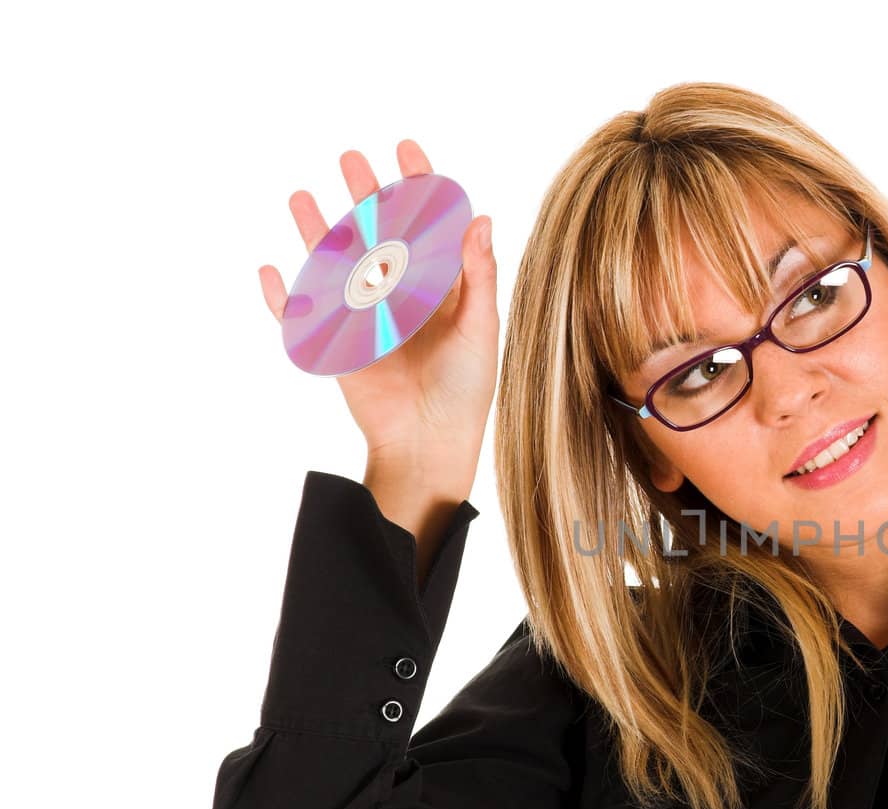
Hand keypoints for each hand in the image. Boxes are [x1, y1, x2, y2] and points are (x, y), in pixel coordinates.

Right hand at [259, 139, 498, 486]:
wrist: (431, 444)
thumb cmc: (466, 391)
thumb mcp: (479, 328)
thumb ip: (478, 275)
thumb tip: (481, 217)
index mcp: (442, 289)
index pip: (428, 227)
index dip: (418, 188)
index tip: (406, 149)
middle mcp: (403, 297)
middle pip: (378, 236)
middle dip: (365, 196)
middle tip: (352, 160)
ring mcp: (368, 319)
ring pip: (337, 266)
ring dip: (318, 233)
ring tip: (302, 197)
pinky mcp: (341, 348)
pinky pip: (304, 321)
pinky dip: (285, 300)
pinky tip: (271, 271)